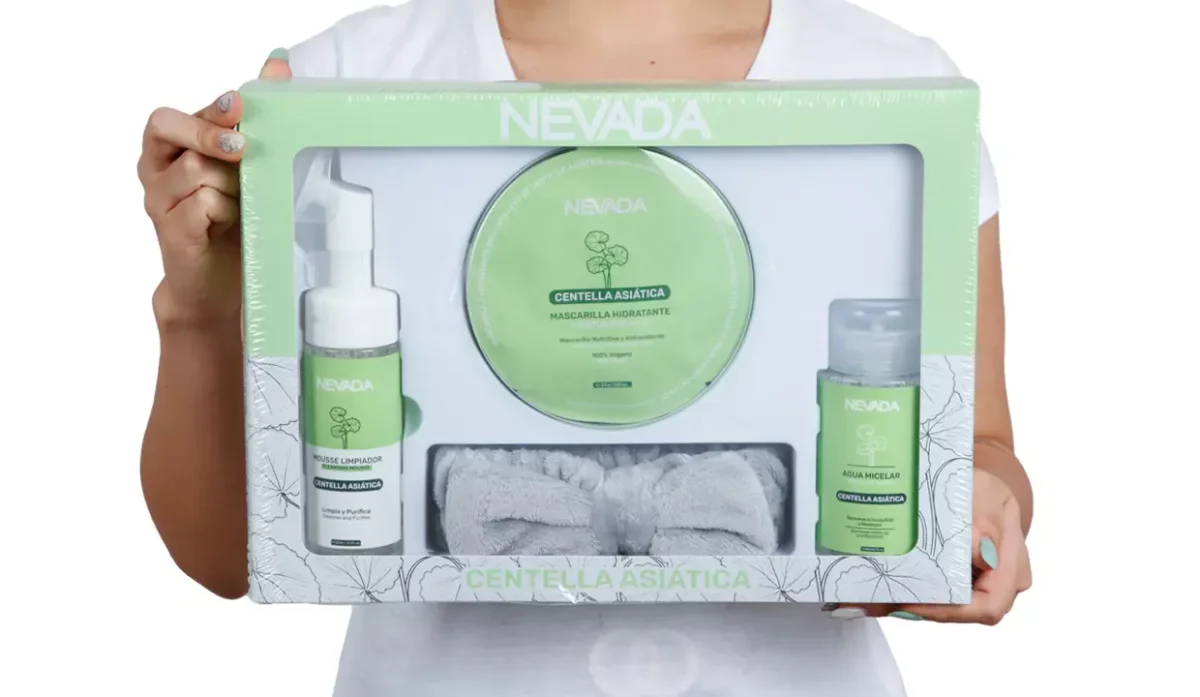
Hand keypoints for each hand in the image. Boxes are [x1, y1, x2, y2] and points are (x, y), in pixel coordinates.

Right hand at [138, 51, 291, 327]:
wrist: (220, 284)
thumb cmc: (233, 219)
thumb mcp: (246, 168)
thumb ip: (253, 120)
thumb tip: (278, 64)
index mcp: (170, 148)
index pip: (177, 116)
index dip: (209, 109)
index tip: (239, 104)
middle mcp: (156, 170)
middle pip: (166, 129)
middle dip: (207, 132)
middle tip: (242, 146)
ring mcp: (159, 201)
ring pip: (195, 171)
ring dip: (231, 184)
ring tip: (242, 204)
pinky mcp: (172, 232)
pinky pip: (201, 206)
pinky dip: (225, 211)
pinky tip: (233, 223)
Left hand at [832, 468, 1031, 623]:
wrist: (978, 487)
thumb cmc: (985, 490)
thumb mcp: (985, 494)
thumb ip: (986, 523)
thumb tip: (982, 554)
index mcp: (1011, 567)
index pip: (987, 606)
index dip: (949, 611)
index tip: (912, 602)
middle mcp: (998, 584)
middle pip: (960, 611)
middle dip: (918, 609)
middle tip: (876, 601)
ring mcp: (977, 585)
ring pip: (943, 606)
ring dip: (907, 603)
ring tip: (868, 598)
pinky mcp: (956, 582)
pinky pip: (933, 594)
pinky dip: (908, 592)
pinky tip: (879, 590)